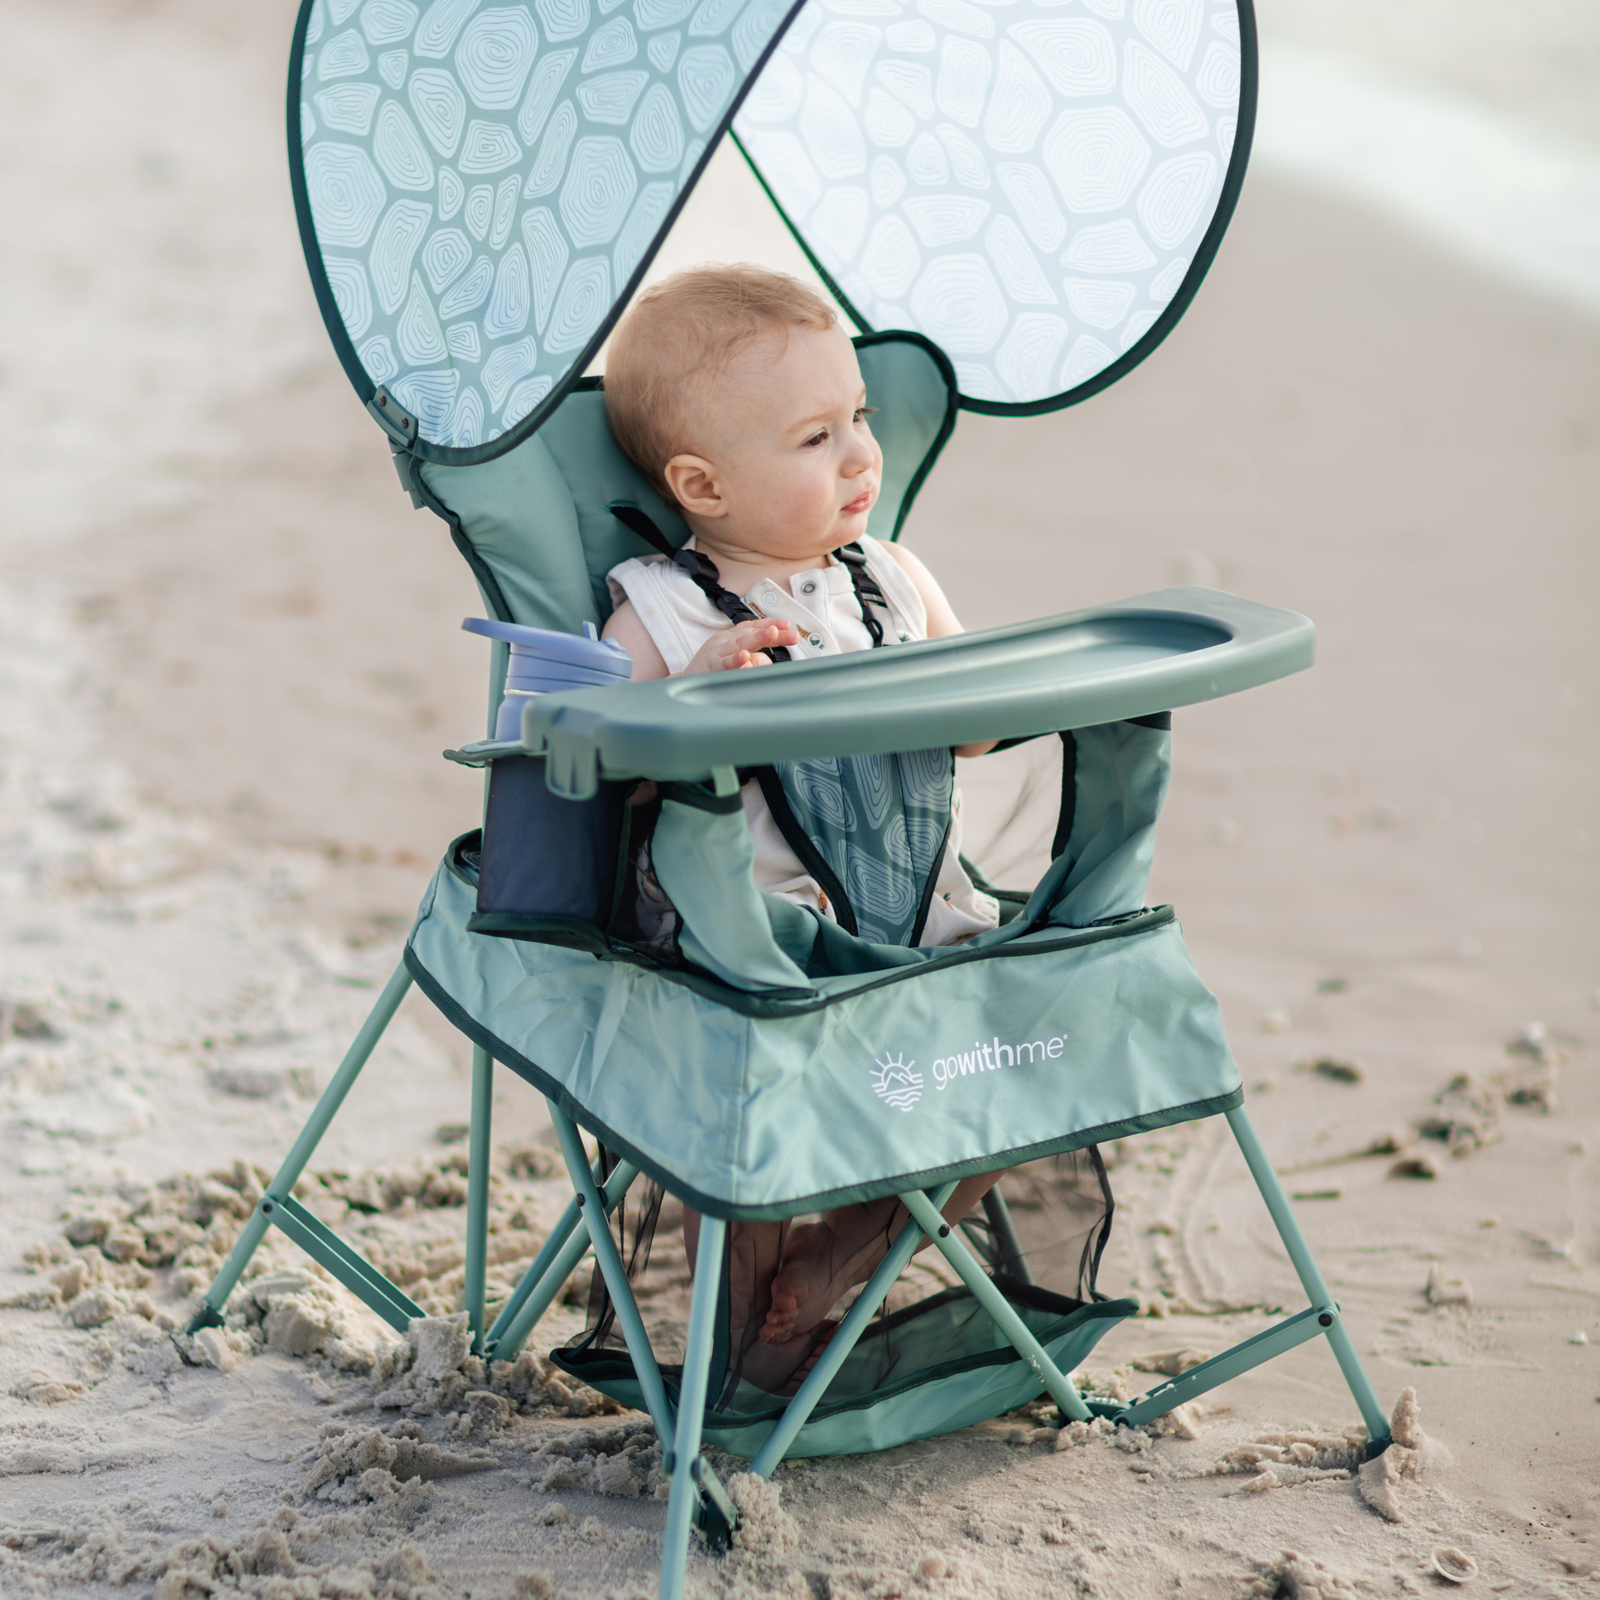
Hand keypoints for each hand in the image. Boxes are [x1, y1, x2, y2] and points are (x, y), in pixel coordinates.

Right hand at [683, 618, 798, 673]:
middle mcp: (726, 641)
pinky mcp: (711, 666)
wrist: (687, 680)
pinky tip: (744, 657)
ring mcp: (718, 652)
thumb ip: (755, 659)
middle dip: (771, 632)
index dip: (771, 624)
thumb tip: (769, 660)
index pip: (754, 627)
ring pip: (739, 643)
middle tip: (789, 632)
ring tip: (772, 634)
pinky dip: (734, 660)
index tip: (789, 626)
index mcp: (733, 637)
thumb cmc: (713, 668)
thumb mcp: (735, 658)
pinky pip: (724, 663)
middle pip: (752, 633)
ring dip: (757, 637)